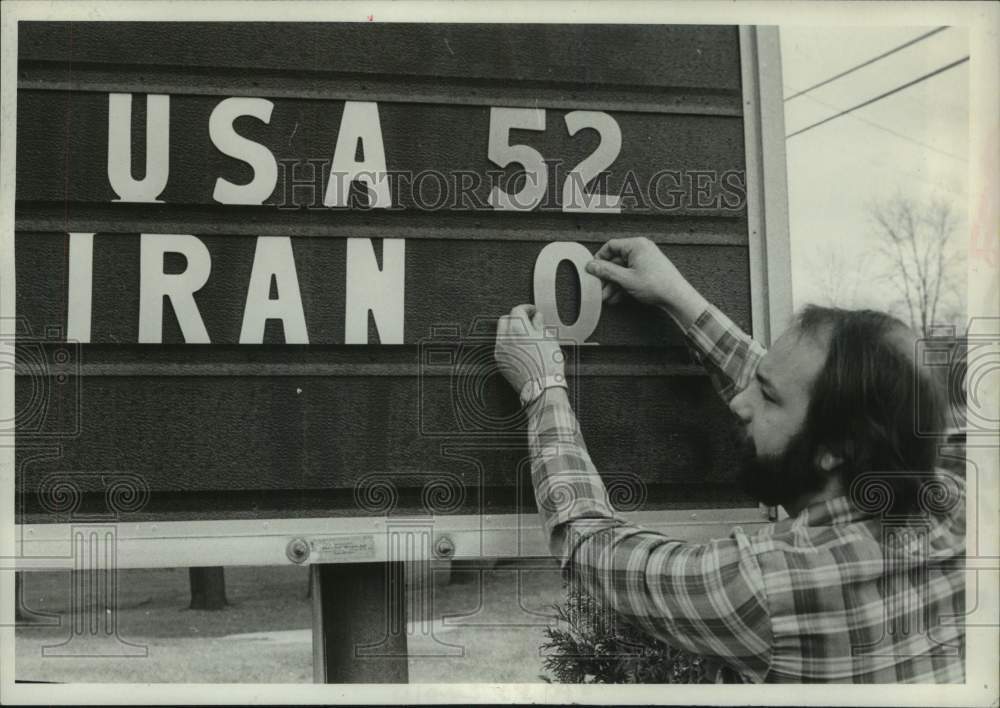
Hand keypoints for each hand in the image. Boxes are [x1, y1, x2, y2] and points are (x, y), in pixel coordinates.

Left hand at [494, 304, 564, 394]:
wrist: (542, 387)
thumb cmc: (547, 366)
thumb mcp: (548, 339)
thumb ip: (539, 324)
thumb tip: (537, 318)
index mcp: (517, 329)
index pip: (517, 310)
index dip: (527, 308)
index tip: (532, 311)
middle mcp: (505, 338)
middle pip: (505, 319)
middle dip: (516, 317)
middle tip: (528, 320)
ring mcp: (501, 350)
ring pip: (501, 333)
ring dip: (511, 330)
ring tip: (526, 335)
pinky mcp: (500, 361)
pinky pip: (501, 346)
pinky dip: (509, 343)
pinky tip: (521, 347)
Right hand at [584, 237, 706, 327]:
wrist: (676, 297)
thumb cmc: (658, 284)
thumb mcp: (626, 278)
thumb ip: (606, 271)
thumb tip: (592, 266)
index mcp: (636, 245)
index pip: (610, 246)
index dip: (600, 258)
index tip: (593, 270)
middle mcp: (641, 250)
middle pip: (616, 260)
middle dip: (606, 276)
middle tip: (599, 286)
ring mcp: (645, 260)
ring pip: (622, 270)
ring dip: (613, 284)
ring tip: (606, 296)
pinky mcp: (647, 271)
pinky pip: (630, 275)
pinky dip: (622, 286)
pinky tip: (616, 297)